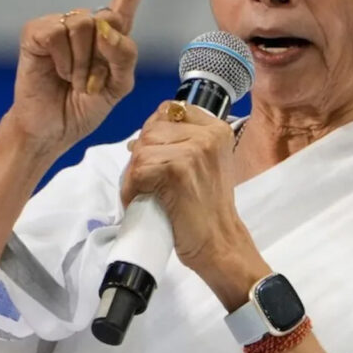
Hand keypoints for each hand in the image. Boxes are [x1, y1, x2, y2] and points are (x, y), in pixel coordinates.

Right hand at [5, 0, 158, 155]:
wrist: (52, 129)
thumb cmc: (83, 107)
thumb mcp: (119, 86)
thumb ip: (124, 56)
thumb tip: (106, 27)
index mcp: (111, 33)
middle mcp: (86, 23)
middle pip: (107, 17)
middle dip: (103, 59)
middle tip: (88, 82)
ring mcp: (60, 25)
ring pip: (83, 25)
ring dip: (82, 63)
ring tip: (72, 79)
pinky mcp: (38, 32)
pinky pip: (58, 33)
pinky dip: (63, 59)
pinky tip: (56, 72)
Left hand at [122, 101, 249, 270]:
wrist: (219, 243)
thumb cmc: (207, 208)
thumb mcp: (204, 164)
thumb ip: (181, 143)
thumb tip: (139, 138)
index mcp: (216, 129)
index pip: (170, 109)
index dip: (154, 131)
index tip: (156, 154)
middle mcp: (208, 134)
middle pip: (152, 129)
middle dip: (142, 154)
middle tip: (146, 179)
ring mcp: (194, 150)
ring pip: (142, 149)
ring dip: (135, 173)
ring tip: (145, 191)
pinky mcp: (177, 169)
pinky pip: (138, 170)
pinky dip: (132, 187)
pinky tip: (142, 199)